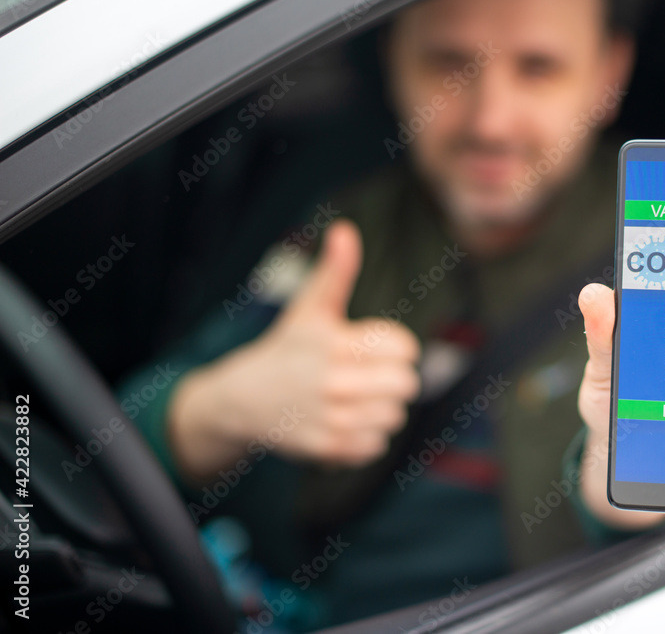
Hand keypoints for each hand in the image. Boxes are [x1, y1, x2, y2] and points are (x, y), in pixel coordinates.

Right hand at [169, 220, 420, 479]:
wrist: (243, 399)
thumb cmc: (288, 348)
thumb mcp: (310, 308)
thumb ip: (335, 271)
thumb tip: (345, 230)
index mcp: (335, 343)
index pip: (404, 348)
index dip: (397, 347)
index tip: (377, 348)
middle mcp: (332, 382)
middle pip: (406, 385)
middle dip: (394, 379)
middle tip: (372, 375)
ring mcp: (330, 418)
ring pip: (395, 417)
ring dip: (384, 408)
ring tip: (358, 398)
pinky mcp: (327, 449)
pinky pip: (377, 446)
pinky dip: (368, 436)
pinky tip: (347, 421)